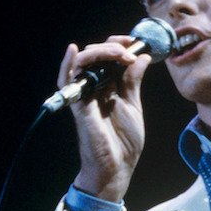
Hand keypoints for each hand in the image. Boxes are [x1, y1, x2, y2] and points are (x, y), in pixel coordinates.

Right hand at [60, 36, 151, 202]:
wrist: (118, 168)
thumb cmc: (124, 141)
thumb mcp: (133, 104)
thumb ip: (133, 81)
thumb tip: (142, 57)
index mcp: (108, 86)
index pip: (108, 56)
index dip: (120, 45)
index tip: (135, 42)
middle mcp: (94, 87)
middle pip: (96, 56)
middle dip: (113, 47)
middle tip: (130, 50)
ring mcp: (85, 95)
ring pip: (83, 63)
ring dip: (100, 52)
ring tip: (119, 53)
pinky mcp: (79, 107)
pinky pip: (68, 83)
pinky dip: (68, 66)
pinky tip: (74, 51)